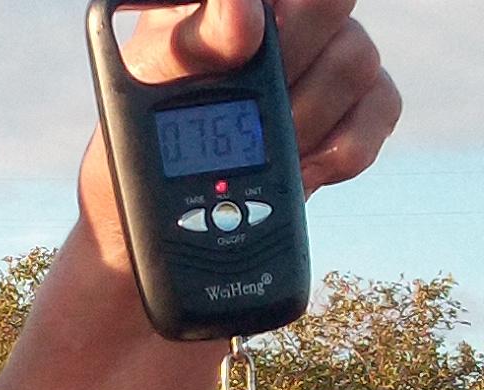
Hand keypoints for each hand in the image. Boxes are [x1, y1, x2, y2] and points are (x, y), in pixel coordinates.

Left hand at [79, 0, 400, 267]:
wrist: (156, 238)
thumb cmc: (135, 163)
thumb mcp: (140, 108)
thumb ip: (192, 49)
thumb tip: (243, 13)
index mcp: (218, 6)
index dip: (265, 10)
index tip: (246, 41)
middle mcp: (279, 23)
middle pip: (330, 4)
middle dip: (291, 65)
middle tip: (255, 109)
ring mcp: (318, 64)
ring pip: (357, 59)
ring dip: (308, 120)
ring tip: (267, 155)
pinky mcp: (350, 111)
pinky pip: (381, 107)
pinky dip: (345, 148)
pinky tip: (304, 171)